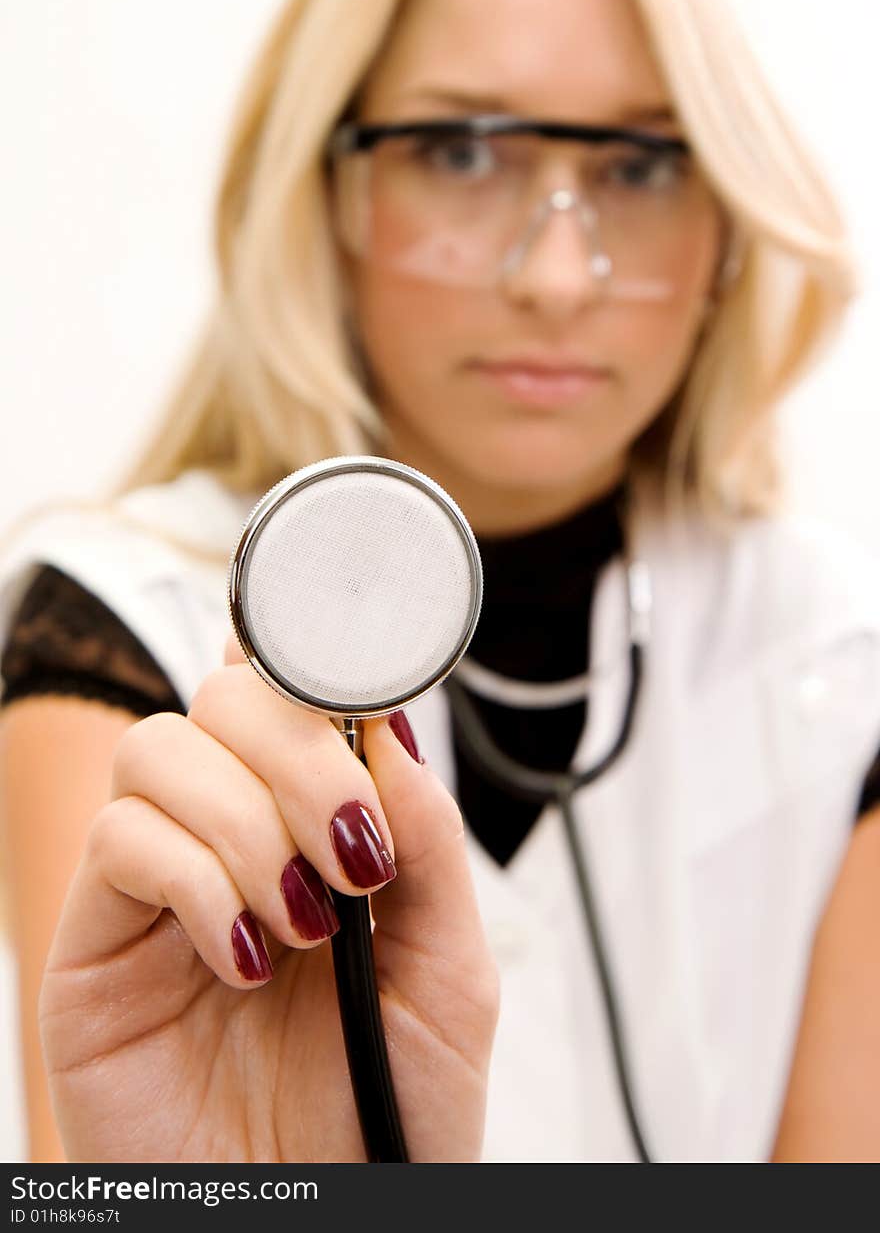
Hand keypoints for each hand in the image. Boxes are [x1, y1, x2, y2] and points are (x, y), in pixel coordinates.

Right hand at [39, 639, 497, 1161]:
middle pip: (223, 698)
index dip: (309, 664)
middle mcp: (227, 835)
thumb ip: (432, 845)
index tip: (361, 696)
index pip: (283, 692)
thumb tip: (393, 727)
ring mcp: (156, 884)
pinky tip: (244, 962)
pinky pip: (121, 840)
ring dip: (248, 823)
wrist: (318, 1223)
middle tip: (353, 855)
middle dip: (300, 756)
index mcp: (310, 827)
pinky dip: (198, 882)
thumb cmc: (384, 1109)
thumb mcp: (450, 974)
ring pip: (161, 749)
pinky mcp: (95, 940)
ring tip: (301, 924)